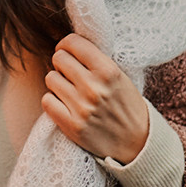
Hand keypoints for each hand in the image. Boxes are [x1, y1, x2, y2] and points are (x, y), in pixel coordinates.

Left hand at [41, 33, 148, 163]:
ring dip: (58, 83)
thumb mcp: (120, 77)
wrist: (138, 143)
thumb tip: (67, 45)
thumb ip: (96, 61)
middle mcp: (94, 88)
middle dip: (62, 64)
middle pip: (58, 58)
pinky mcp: (72, 126)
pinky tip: (65, 104)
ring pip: (50, 78)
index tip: (68, 51)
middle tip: (70, 73)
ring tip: (70, 90)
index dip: (67, 45)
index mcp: (109, 71)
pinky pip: (47, 101)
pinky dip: (53, 101)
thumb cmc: (127, 106)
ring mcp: (82, 108)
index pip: (73, 43)